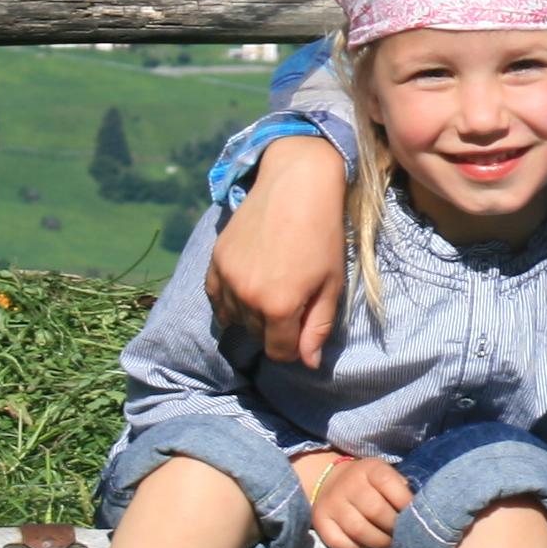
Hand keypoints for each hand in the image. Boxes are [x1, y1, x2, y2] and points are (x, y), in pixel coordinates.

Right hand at [206, 136, 349, 366]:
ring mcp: (226, 277)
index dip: (295, 347)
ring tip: (272, 290)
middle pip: (258, 336)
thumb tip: (308, 363)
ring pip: (235, 319)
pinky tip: (246, 289)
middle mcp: (246, 296)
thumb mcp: (331, 285)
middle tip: (293, 301)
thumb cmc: (324, 235)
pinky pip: (215, 298)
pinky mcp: (215, 259)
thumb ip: (317, 328)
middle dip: (276, 329)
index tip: (304, 329)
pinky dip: (228, 301)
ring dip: (252, 316)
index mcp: (279, 306)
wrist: (297, 183)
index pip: (280, 352)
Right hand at [305, 453, 411, 547]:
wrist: (331, 481)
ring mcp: (331, 503)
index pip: (388, 483)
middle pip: (375, 510)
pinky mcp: (320, 522)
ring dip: (379, 541)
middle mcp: (348, 484)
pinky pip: (341, 543)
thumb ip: (401, 489)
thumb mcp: (386, 475)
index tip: (415, 515)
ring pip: (359, 530)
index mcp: (369, 468)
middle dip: (394, 527)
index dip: (405, 502)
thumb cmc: (369, 483)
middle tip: (402, 534)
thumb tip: (416, 511)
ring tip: (389, 543)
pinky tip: (367, 543)